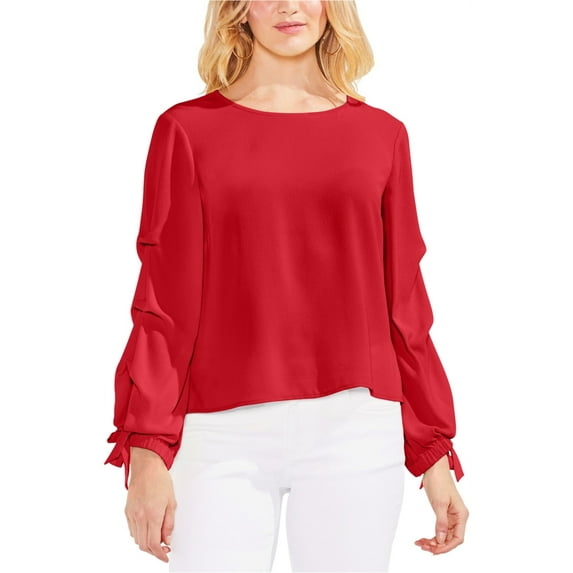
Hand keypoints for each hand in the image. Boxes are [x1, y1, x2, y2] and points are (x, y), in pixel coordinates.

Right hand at [124, 446, 176, 562]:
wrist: (145, 466)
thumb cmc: (160, 480)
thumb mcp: (171, 501)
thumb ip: (169, 523)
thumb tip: (167, 539)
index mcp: (152, 514)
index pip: (154, 544)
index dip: (160, 554)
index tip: (166, 556)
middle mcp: (140, 516)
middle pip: (144, 545)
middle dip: (154, 552)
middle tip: (164, 550)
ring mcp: (131, 514)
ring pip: (136, 539)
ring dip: (146, 544)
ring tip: (157, 539)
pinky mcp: (127, 511)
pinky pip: (132, 530)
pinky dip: (139, 535)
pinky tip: (148, 530)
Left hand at [414, 454, 468, 554]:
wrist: (433, 467)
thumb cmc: (439, 481)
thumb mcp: (439, 503)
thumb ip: (441, 522)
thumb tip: (441, 540)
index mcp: (461, 515)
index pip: (458, 538)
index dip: (446, 547)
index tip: (434, 550)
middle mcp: (458, 517)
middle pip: (450, 539)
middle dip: (437, 545)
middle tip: (423, 547)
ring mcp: (451, 515)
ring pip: (444, 535)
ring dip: (433, 542)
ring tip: (420, 543)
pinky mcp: (443, 513)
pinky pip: (439, 529)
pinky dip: (432, 535)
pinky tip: (423, 539)